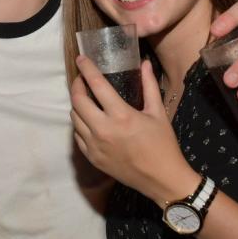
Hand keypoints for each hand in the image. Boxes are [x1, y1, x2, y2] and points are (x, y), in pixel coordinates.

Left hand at [70, 57, 199, 206]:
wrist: (162, 180)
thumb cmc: (163, 145)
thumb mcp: (158, 113)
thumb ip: (149, 85)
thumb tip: (145, 63)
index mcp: (121, 116)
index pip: (96, 86)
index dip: (86, 69)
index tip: (81, 58)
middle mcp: (103, 130)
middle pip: (77, 101)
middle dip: (77, 85)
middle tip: (82, 79)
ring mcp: (94, 145)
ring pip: (74, 117)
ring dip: (77, 104)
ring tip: (85, 98)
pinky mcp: (91, 157)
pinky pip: (77, 135)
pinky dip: (80, 123)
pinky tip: (89, 119)